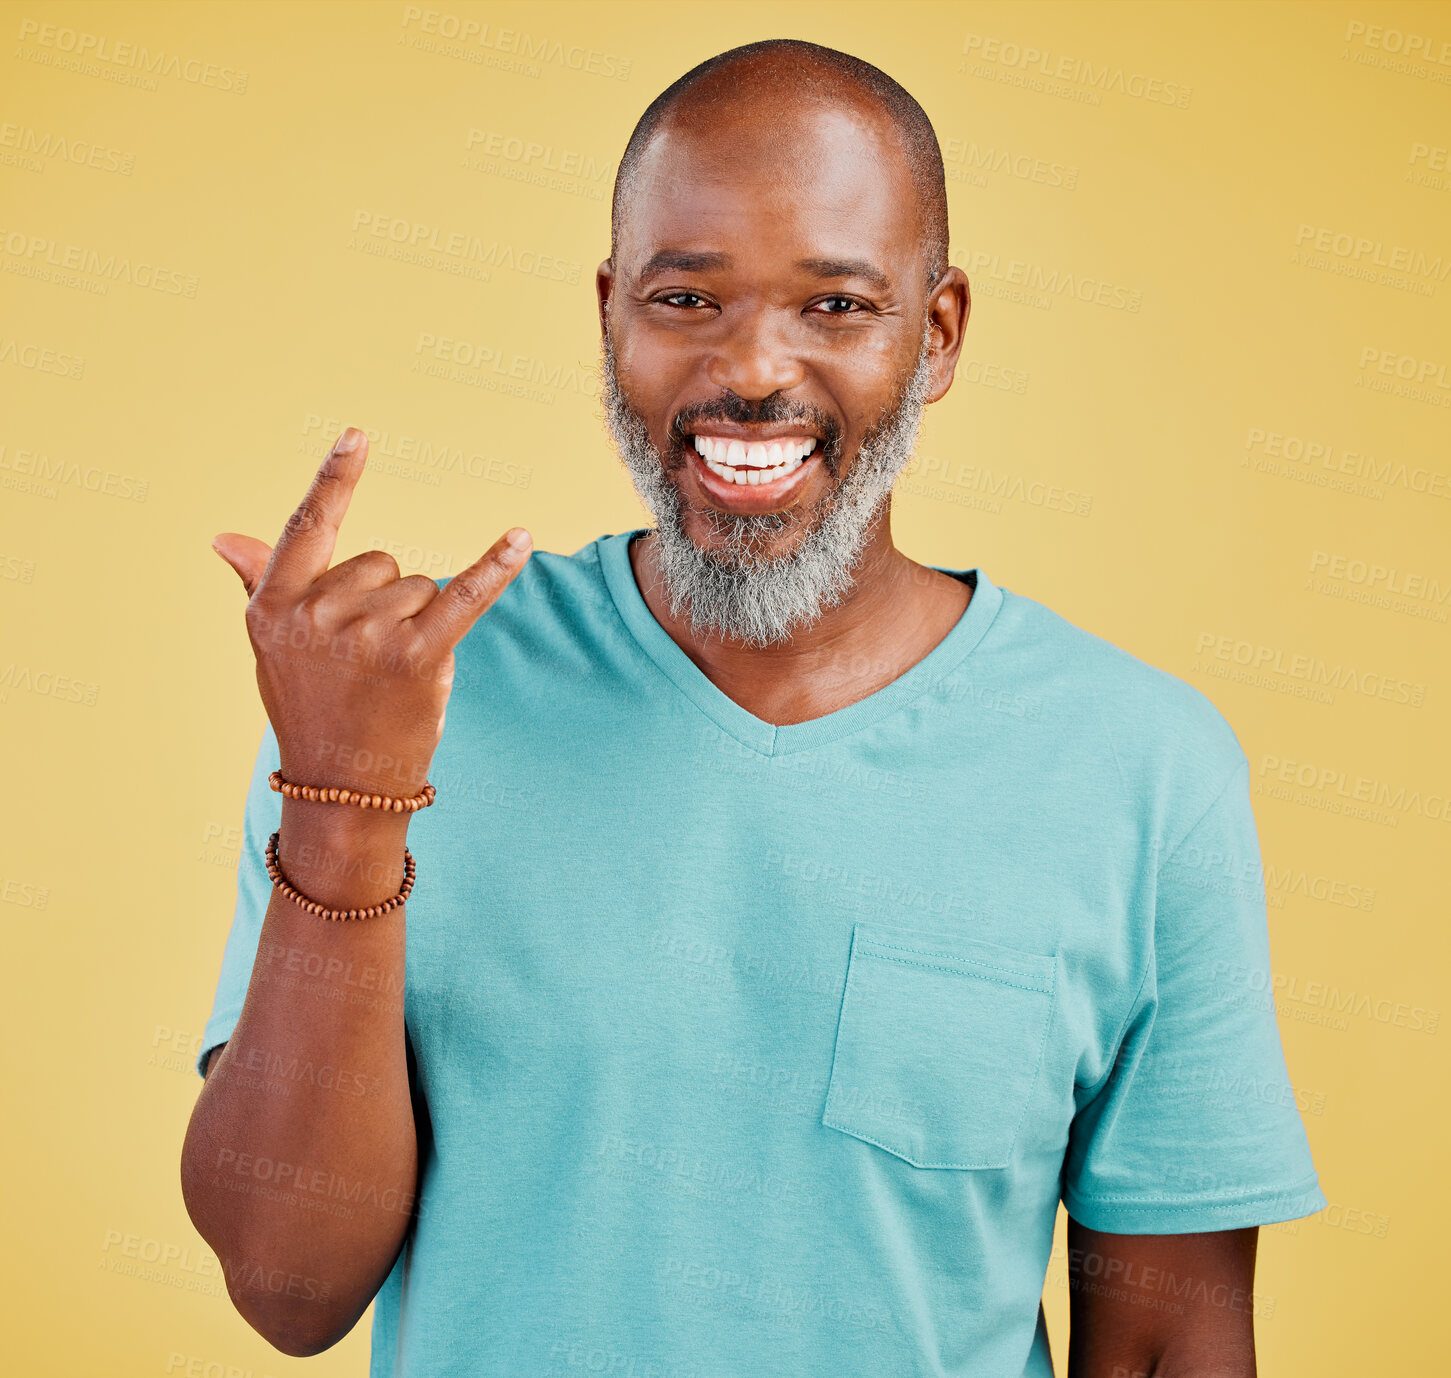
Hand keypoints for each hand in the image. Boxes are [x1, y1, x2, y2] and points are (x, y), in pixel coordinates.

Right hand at [211, 427, 530, 798]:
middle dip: (387, 601)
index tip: (357, 435)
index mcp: (274, 605)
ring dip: (419, 623)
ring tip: (391, 674)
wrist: (341, 784)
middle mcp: (316, 614)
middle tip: (367, 659)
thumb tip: (222, 536)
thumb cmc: (312, 706)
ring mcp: (365, 635)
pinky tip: (520, 539)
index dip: (335, 479)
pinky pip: (463, 598)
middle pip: (382, 563)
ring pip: (419, 587)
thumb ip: (261, 584)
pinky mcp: (415, 657)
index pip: (308, 527)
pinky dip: (495, 569)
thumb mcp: (273, 647)